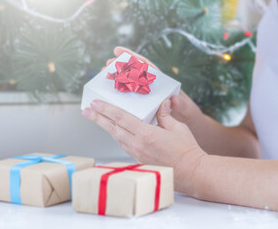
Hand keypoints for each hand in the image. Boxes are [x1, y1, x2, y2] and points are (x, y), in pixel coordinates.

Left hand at [82, 99, 205, 176]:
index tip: (94, 104)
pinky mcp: (139, 160)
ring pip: (116, 137)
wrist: (192, 173)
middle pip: (113, 129)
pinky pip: (124, 145)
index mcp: (146, 134)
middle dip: (98, 118)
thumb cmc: (187, 150)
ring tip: (96, 118)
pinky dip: (117, 136)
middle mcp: (138, 145)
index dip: (106, 110)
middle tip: (86, 110)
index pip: (121, 119)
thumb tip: (162, 103)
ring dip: (105, 127)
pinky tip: (115, 131)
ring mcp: (137, 154)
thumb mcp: (178, 128)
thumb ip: (165, 115)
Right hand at [104, 47, 203, 126]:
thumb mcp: (186, 109)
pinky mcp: (144, 108)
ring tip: (105, 77)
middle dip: (120, 66)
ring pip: (130, 85)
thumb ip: (180, 104)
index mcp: (162, 83)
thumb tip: (173, 100)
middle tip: (107, 64)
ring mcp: (147, 97)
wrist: (187, 127)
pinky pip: (130, 101)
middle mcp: (152, 88)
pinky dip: (120, 98)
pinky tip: (110, 99)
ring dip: (118, 80)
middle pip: (134, 73)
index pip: (146, 66)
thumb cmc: (188, 115)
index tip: (120, 51)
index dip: (133, 57)